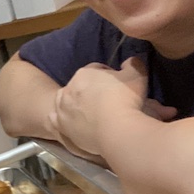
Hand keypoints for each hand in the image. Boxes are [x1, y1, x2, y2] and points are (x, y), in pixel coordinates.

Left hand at [48, 58, 174, 158]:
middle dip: (91, 90)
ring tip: (90, 114)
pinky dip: (64, 119)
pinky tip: (75, 123)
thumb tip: (128, 62)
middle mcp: (68, 88)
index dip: (107, 76)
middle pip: (80, 86)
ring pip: (67, 102)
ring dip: (76, 104)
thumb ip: (132, 64)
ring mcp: (62, 108)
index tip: (116, 86)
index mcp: (84, 73)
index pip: (95, 70)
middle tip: (106, 101)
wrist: (116, 130)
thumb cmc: (125, 99)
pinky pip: (57, 120)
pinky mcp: (60, 126)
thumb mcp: (137, 75)